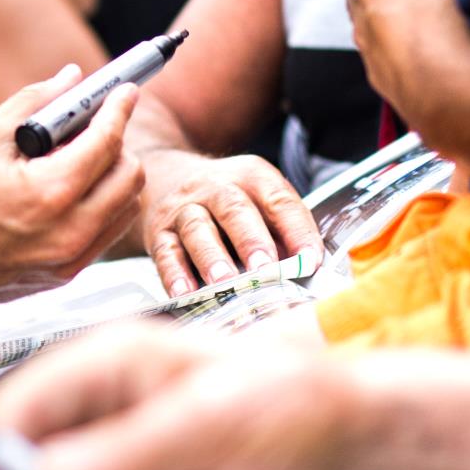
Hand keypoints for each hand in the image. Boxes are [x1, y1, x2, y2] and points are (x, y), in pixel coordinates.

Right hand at [0, 67, 145, 301]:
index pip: (108, 141)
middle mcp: (69, 230)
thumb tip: (70, 77)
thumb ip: (34, 100)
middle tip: (92, 128)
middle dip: (118, 143)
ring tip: (77, 162)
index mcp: (50, 192)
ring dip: (113, 176)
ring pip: (125, 206)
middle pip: (130, 175)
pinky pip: (105, 233)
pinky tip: (70, 192)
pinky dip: (101, 206)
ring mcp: (69, 258)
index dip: (120, 108)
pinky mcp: (64, 275)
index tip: (125, 90)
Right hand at [137, 146, 320, 296]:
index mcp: (252, 176)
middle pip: (234, 208)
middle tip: (266, 270)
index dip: (297, 231)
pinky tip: (185, 292)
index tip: (310, 262)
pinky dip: (174, 273)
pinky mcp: (159, 231)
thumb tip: (306, 272)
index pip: (279, 200)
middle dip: (251, 240)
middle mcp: (215, 186)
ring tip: (225, 282)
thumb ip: (282, 230)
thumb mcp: (259, 200)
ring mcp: (184, 207)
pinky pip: (166, 252)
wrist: (167, 176)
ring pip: (197, 228)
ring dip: (212, 257)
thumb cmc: (228, 202)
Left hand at [294, 0, 459, 114]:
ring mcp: (377, 61)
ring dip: (401, 18)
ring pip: (380, 28)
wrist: (467, 104)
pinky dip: (420, 54)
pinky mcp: (397, 93)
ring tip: (443, 10)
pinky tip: (455, 50)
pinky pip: (401, 64)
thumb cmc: (455, 24)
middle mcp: (362, 21)